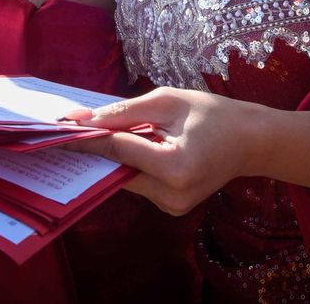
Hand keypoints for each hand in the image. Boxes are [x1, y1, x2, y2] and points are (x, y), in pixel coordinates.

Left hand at [63, 88, 263, 215]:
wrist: (251, 141)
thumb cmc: (213, 114)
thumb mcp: (167, 102)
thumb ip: (123, 113)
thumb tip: (82, 121)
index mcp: (175, 168)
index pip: (118, 150)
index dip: (87, 137)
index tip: (58, 127)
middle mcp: (172, 196)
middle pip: (118, 168)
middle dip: (97, 147)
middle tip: (69, 127)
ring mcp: (172, 207)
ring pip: (126, 178)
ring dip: (114, 155)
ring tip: (101, 132)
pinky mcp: (172, 208)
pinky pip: (139, 183)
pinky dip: (131, 164)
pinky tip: (129, 145)